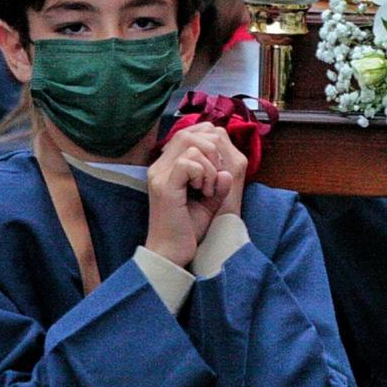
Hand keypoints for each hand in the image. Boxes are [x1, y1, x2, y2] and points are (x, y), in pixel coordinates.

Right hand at [145, 125, 240, 263]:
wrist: (172, 254)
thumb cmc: (189, 229)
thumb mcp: (209, 199)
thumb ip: (218, 179)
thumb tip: (227, 168)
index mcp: (167, 167)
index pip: (189, 133)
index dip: (210, 142)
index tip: (218, 168)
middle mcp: (159, 167)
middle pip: (189, 134)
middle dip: (213, 151)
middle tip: (215, 178)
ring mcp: (159, 175)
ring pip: (190, 145)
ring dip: (210, 165)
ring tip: (209, 188)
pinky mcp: (164, 186)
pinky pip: (188, 163)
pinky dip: (204, 174)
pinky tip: (204, 192)